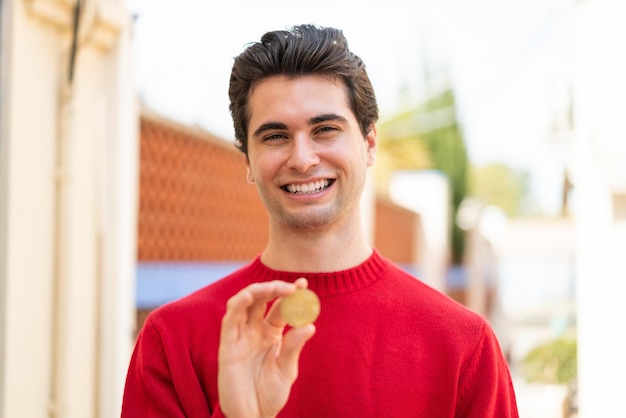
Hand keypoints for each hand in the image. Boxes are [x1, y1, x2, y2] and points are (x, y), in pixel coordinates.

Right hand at [218, 278, 315, 417]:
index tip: (303, 283)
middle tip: (291, 287)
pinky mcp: (227, 344)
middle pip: (262, 299)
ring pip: (243, 303)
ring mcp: (240, 335)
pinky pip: (230, 319)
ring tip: (274, 288)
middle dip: (275, 288)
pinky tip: (249, 296)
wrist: (252, 416)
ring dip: (257, 290)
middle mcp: (254, 330)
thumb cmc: (270, 394)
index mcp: (271, 333)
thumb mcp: (287, 369)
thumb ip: (294, 347)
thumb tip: (310, 325)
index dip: (290, 293)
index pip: (280, 307)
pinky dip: (238, 304)